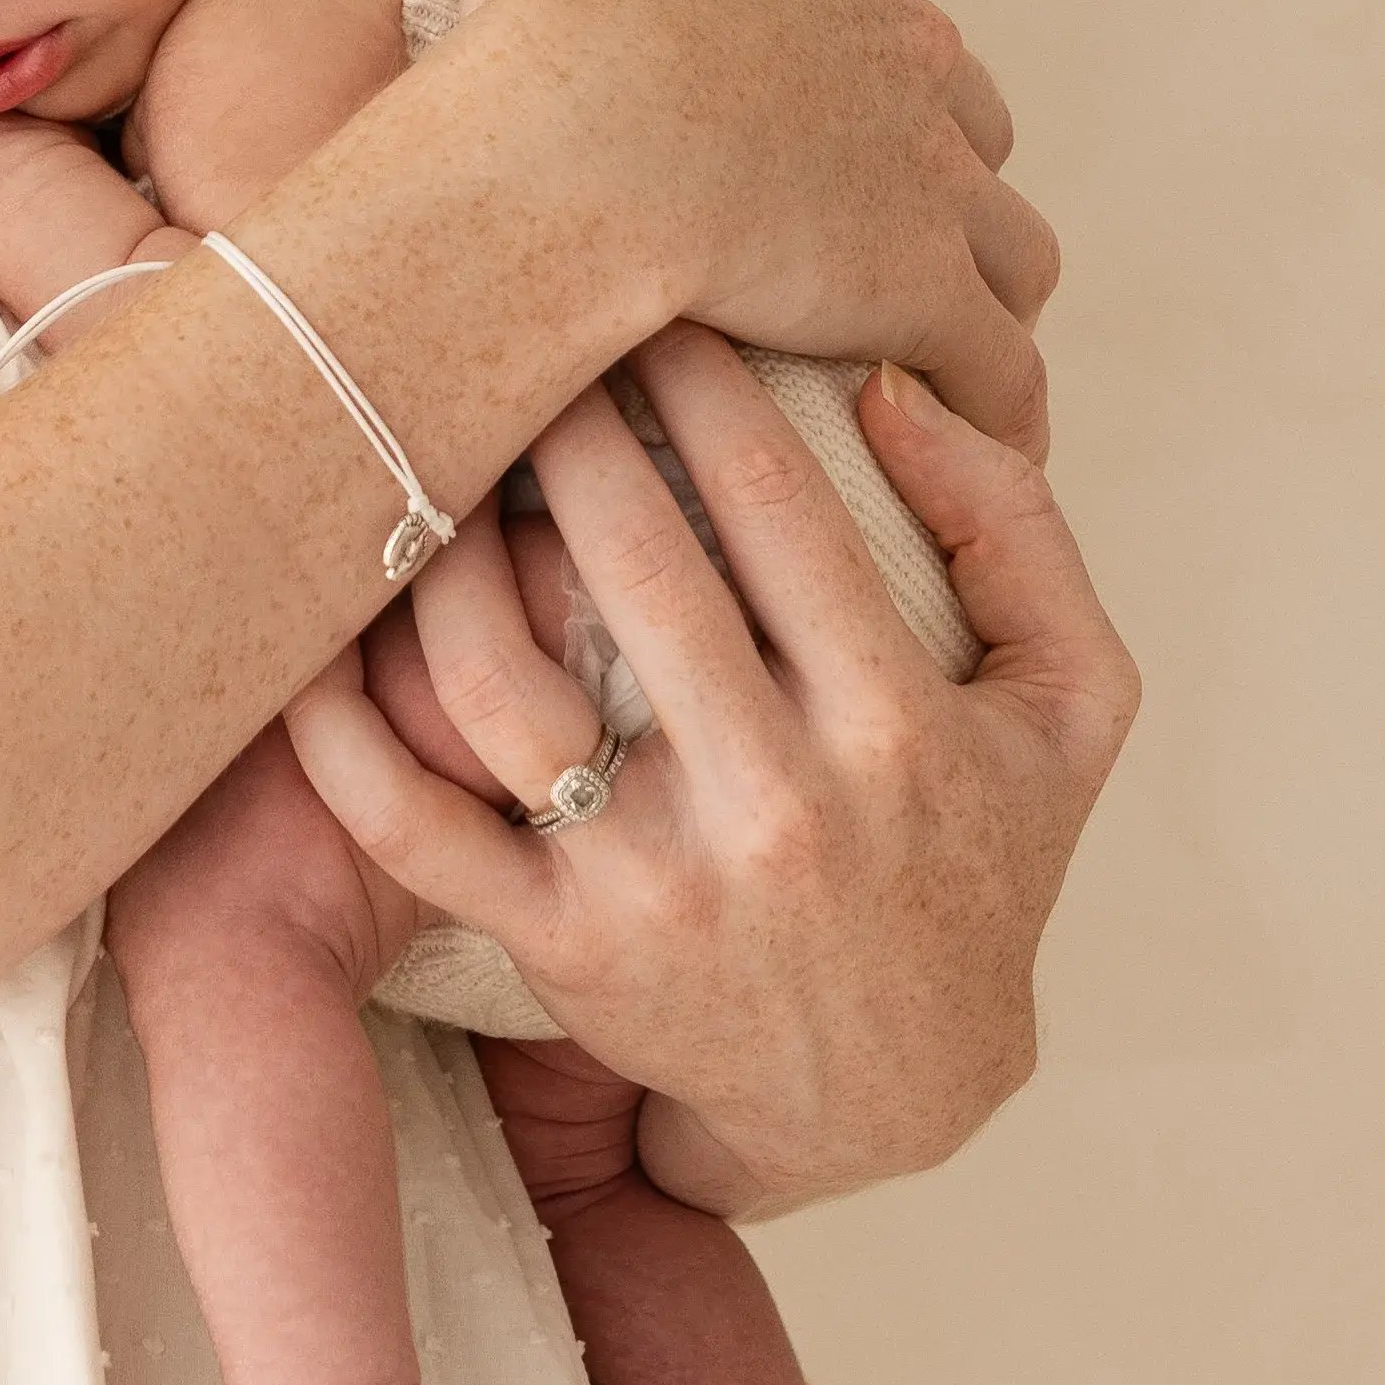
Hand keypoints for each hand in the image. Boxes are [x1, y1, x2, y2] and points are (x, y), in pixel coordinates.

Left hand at [282, 324, 1133, 1214]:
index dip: (703, 375)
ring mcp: (658, 881)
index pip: (780, 501)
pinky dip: (341, 732)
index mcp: (898, 719)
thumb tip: (891, 385)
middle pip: (636, 561)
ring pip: (510, 677)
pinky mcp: (561, 949)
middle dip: (563, 420)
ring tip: (428, 447)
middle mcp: (780, 801)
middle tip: (515, 328)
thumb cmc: (980, 859)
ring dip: (449, 543)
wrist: (899, 1098)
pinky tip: (311, 631)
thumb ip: (1016, 530)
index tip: (651, 286)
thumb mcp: (1073, 706)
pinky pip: (419, 827)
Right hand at [441, 0, 1058, 450]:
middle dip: (920, 164)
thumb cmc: (556, 12)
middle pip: (959, 109)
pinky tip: (966, 439)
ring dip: (978, 281)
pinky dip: (993, 406)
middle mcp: (914, 45)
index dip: (843, 56)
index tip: (790, 113)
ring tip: (929, 337)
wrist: (562, 147)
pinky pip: (997, 364)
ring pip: (1006, 235)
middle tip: (847, 227)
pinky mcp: (924, 287)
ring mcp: (929, 170)